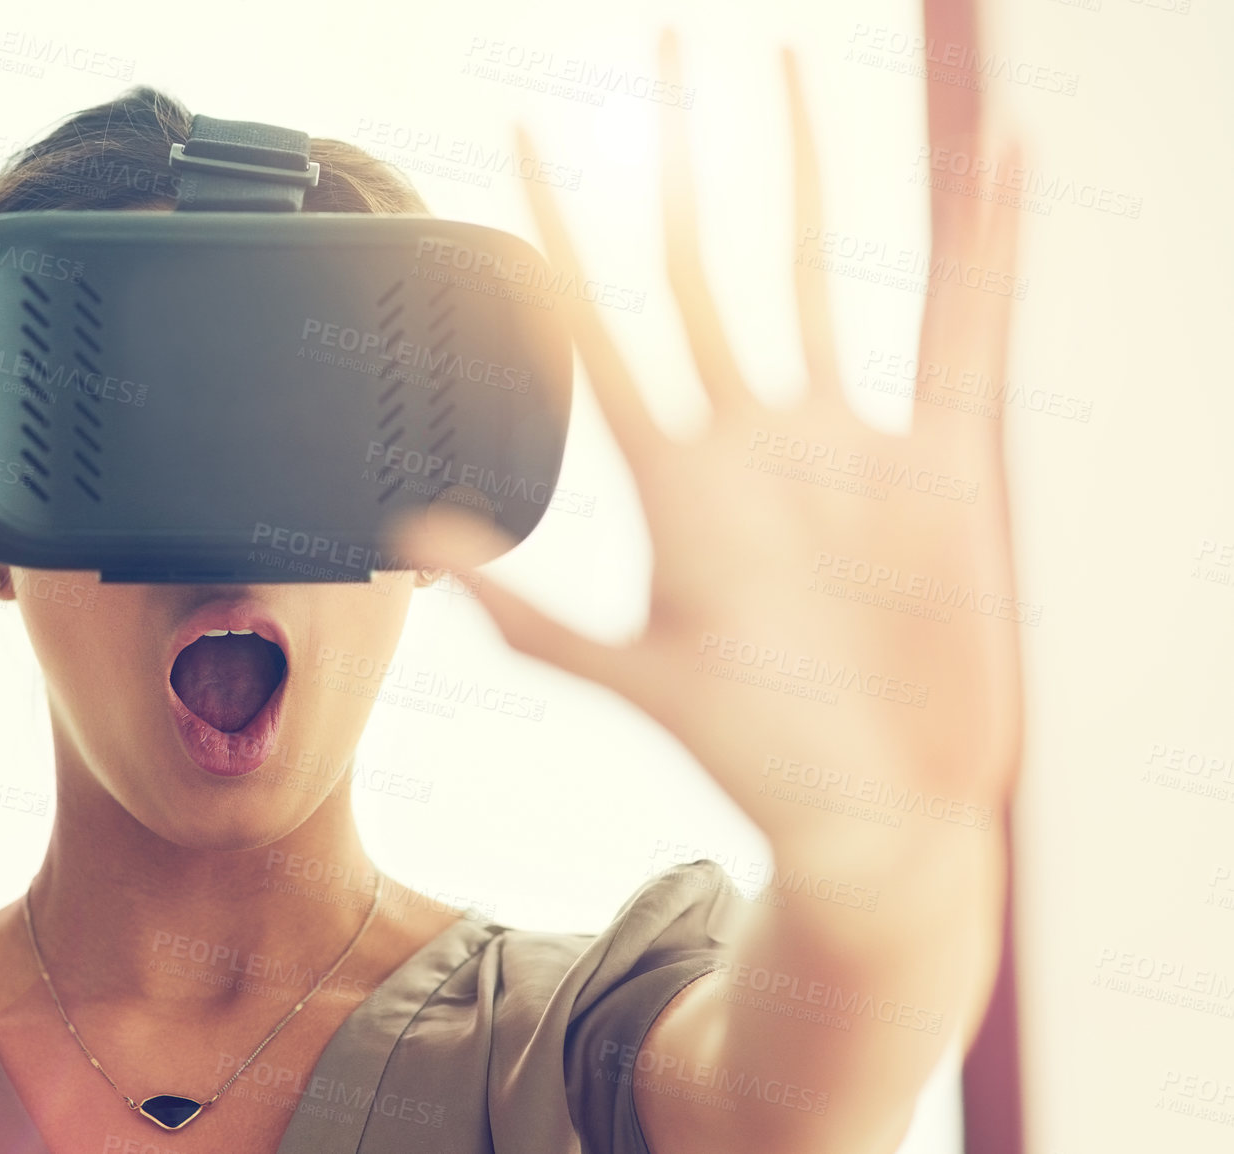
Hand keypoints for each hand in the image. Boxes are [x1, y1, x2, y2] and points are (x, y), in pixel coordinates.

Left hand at [396, 30, 1024, 857]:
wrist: (873, 811)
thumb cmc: (757, 757)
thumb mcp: (642, 678)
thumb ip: (537, 620)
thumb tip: (422, 554)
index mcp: (674, 481)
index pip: (596, 329)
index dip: (555, 236)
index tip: (523, 146)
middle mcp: (751, 442)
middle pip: (699, 266)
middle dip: (676, 161)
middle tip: (660, 57)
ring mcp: (844, 443)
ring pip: (815, 270)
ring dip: (799, 172)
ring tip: (786, 72)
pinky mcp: (941, 460)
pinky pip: (967, 325)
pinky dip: (987, 244)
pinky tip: (1001, 159)